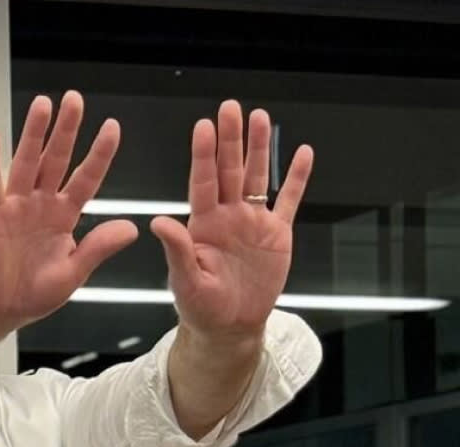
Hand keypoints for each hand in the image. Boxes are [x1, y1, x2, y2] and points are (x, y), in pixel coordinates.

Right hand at [0, 91, 138, 341]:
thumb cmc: (33, 294)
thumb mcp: (73, 272)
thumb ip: (98, 248)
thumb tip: (131, 227)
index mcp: (64, 216)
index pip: (86, 178)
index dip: (99, 154)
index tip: (112, 127)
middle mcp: (41, 204)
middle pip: (57, 160)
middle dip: (67, 130)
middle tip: (75, 99)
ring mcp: (16, 206)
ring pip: (28, 163)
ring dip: (35, 134)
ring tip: (43, 104)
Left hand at [151, 101, 312, 344]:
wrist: (229, 326)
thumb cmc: (200, 307)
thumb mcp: (185, 281)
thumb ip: (176, 249)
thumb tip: (157, 221)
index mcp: (202, 224)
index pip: (203, 181)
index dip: (203, 154)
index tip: (203, 126)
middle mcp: (227, 215)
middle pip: (230, 170)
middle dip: (230, 139)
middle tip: (230, 107)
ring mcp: (253, 222)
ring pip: (258, 176)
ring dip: (259, 148)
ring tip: (260, 117)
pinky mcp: (277, 233)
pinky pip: (289, 200)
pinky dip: (297, 177)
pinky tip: (302, 152)